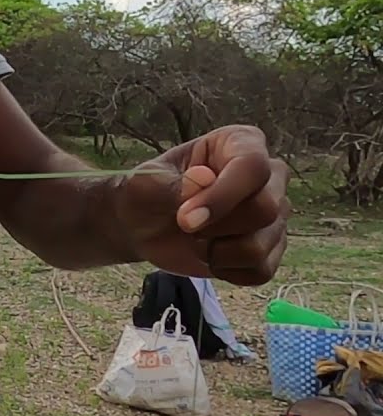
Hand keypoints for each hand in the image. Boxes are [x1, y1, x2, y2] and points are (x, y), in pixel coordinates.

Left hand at [115, 125, 291, 285]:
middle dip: (218, 227)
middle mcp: (268, 177)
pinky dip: (227, 272)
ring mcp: (273, 215)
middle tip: (185, 227)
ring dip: (218, 252)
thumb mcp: (148, 184)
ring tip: (195, 240)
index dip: (222, 196)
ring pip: (261, 244)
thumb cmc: (148, 194)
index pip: (252, 166)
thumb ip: (174, 184)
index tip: (185, 219)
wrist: (143, 226)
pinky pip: (261, 271)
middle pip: (266, 208)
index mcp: (241, 144)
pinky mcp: (269, 249)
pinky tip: (209, 258)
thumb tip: (204, 180)